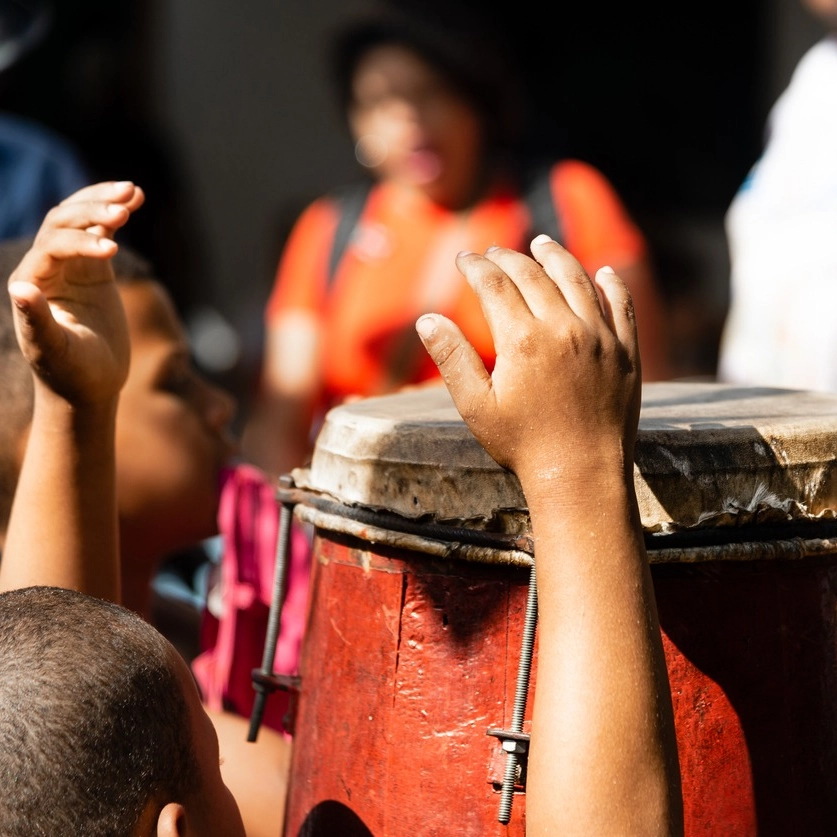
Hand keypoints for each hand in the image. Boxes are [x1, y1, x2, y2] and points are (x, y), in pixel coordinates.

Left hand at [7, 181, 144, 405]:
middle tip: (124, 208)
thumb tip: (21, 289)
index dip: (80, 242)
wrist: (87, 387)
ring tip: (133, 192)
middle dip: (93, 211)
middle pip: (64, 222)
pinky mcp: (94, 269)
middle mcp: (45, 268)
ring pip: (81, 219)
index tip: (113, 252)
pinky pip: (102, 232)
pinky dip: (117, 214)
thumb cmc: (69, 374)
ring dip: (104, 202)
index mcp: (31, 282)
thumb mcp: (53, 351)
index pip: (53, 246)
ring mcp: (70, 266)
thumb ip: (36, 320)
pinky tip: (137, 200)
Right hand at [415, 234, 640, 492]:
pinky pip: (620, 305)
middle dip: (508, 258)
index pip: (493, 284)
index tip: (463, 259)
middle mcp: (564, 328)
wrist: (581, 474)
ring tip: (541, 243)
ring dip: (556, 256)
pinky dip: (610, 283)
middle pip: (533, 274)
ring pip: (577, 279)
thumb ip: (451, 358)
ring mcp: (601, 337)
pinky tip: (601, 272)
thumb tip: (426, 318)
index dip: (475, 266)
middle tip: (493, 253)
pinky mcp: (626, 351)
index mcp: (523, 340)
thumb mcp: (476, 406)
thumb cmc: (522, 444)